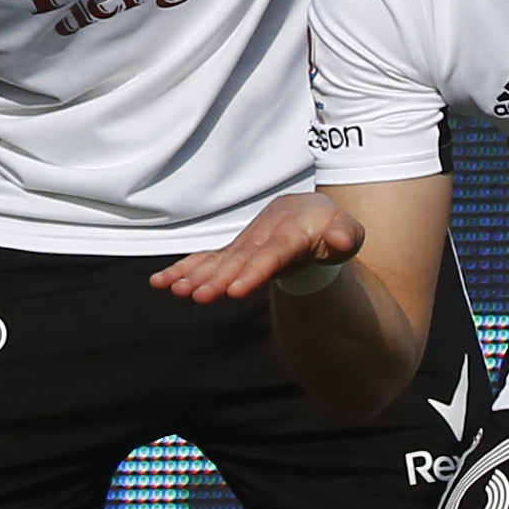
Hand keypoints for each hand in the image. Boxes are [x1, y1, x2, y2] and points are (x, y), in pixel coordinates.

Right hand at [150, 188, 366, 306]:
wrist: (305, 212)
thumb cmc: (330, 226)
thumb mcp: (348, 229)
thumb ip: (346, 235)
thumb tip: (339, 241)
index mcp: (289, 235)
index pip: (270, 255)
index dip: (252, 272)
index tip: (235, 290)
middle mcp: (260, 240)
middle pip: (237, 261)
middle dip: (217, 279)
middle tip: (197, 295)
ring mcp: (243, 246)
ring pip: (217, 261)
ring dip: (195, 275)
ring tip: (174, 290)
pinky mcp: (232, 255)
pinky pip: (204, 261)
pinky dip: (183, 270)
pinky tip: (160, 283)